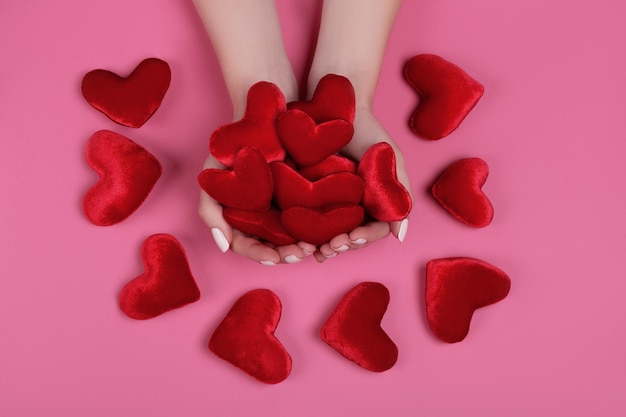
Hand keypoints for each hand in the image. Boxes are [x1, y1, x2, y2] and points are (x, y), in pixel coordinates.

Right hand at [198, 153, 315, 264]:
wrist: (259, 119)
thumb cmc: (231, 149)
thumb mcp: (212, 179)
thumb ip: (210, 212)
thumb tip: (224, 247)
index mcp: (240, 219)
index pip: (248, 245)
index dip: (261, 254)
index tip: (274, 258)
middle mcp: (261, 218)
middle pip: (273, 246)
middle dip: (286, 254)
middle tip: (302, 253)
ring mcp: (282, 208)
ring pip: (293, 237)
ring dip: (302, 246)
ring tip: (313, 247)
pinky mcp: (302, 197)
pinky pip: (310, 218)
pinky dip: (316, 229)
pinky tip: (323, 232)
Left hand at [313, 106, 413, 262]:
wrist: (341, 105)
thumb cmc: (370, 132)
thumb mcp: (393, 163)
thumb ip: (402, 196)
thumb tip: (401, 237)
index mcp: (374, 203)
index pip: (372, 231)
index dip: (363, 239)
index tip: (351, 238)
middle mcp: (354, 207)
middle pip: (350, 237)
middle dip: (342, 246)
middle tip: (330, 248)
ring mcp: (332, 203)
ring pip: (330, 233)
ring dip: (325, 246)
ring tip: (317, 250)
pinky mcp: (310, 195)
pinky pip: (309, 219)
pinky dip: (307, 232)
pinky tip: (300, 240)